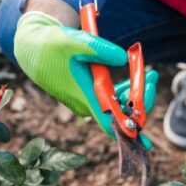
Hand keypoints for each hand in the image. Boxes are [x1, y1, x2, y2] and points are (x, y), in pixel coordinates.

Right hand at [14, 11, 157, 148]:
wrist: (33, 48)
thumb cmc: (52, 45)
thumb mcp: (75, 42)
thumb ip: (100, 49)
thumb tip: (124, 58)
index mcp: (84, 96)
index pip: (109, 122)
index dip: (128, 134)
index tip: (145, 144)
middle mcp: (86, 104)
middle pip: (120, 113)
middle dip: (140, 100)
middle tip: (152, 78)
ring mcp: (86, 101)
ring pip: (117, 106)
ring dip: (134, 94)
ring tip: (150, 74)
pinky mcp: (87, 95)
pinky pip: (111, 100)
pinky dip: (124, 91)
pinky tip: (136, 77)